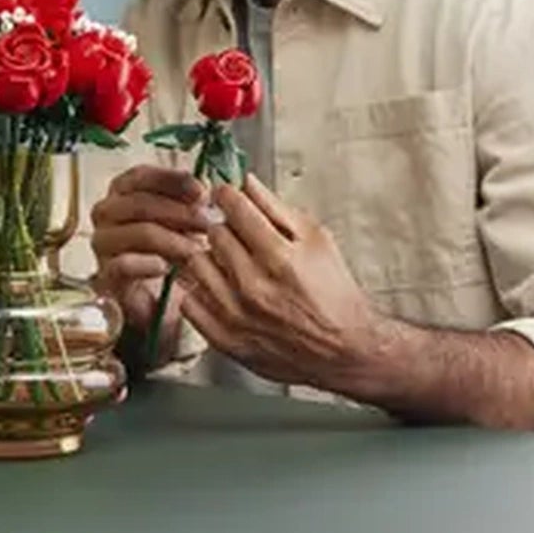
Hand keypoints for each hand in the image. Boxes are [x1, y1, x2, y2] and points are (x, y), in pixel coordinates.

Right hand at [89, 162, 222, 349]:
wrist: (166, 300)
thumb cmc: (176, 253)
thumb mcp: (188, 220)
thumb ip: (193, 200)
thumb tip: (209, 186)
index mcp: (123, 192)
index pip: (141, 176)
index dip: (172, 180)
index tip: (202, 192)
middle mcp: (107, 213)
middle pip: (140, 202)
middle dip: (179, 212)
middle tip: (207, 223)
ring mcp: (103, 244)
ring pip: (138, 232)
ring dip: (172, 240)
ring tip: (196, 251)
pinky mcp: (106, 274)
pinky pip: (123, 264)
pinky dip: (148, 264)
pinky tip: (166, 269)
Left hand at [176, 176, 385, 392]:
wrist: (343, 349)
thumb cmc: (334, 295)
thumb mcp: (317, 241)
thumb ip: (278, 209)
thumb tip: (247, 183)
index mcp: (279, 257)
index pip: (235, 209)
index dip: (228, 196)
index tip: (228, 197)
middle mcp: (254, 286)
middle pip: (214, 234)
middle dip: (225, 228)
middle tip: (239, 236)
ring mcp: (236, 315)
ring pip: (196, 264)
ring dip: (210, 259)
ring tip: (231, 265)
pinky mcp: (225, 339)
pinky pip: (190, 302)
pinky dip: (202, 292)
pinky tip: (222, 291)